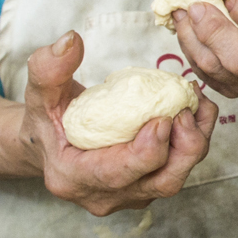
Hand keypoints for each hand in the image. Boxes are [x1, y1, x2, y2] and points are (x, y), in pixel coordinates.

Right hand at [21, 31, 216, 215]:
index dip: (147, 151)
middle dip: (184, 148)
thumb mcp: (40, 92)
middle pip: (160, 183)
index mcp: (72, 178)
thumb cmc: (47, 118)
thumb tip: (70, 41)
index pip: (117, 176)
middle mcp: (105, 196)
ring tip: (197, 104)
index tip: (163, 118)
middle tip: (188, 110)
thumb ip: (48, 68)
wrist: (51, 142)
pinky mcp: (147, 186)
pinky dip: (193, 140)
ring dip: (195, 141)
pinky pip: (179, 168)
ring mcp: (130, 195)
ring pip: (176, 177)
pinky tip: (196, 109)